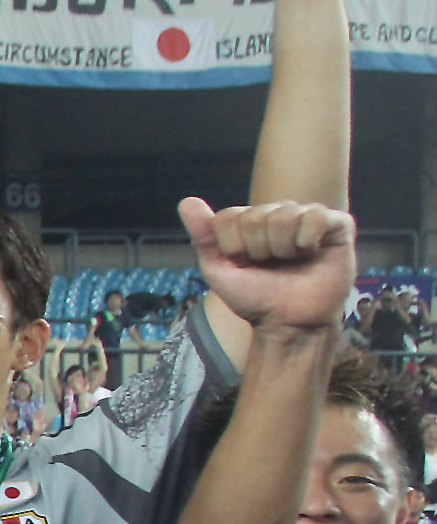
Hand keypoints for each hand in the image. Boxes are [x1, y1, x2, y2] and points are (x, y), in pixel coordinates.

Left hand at [181, 195, 354, 335]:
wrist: (289, 323)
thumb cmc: (255, 297)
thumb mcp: (219, 269)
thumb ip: (203, 236)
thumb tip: (186, 201)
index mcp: (250, 221)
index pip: (229, 216)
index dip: (233, 247)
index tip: (244, 264)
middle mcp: (279, 213)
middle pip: (256, 216)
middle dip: (258, 250)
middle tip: (271, 266)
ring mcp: (308, 217)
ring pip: (284, 215)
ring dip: (282, 249)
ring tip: (292, 262)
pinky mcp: (337, 225)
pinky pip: (316, 216)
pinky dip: (307, 241)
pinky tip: (311, 253)